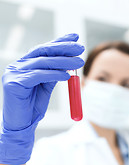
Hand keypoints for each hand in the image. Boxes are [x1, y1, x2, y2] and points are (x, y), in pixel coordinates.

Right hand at [0, 33, 84, 164]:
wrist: (22, 126)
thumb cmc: (32, 108)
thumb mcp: (45, 88)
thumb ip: (52, 74)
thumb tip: (67, 64)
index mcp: (24, 66)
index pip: (43, 50)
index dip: (59, 42)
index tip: (75, 38)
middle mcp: (17, 66)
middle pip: (42, 52)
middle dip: (63, 48)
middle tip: (80, 47)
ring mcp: (13, 73)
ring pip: (42, 63)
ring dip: (63, 61)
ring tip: (79, 62)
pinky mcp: (13, 83)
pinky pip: (38, 75)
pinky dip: (54, 74)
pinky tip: (66, 75)